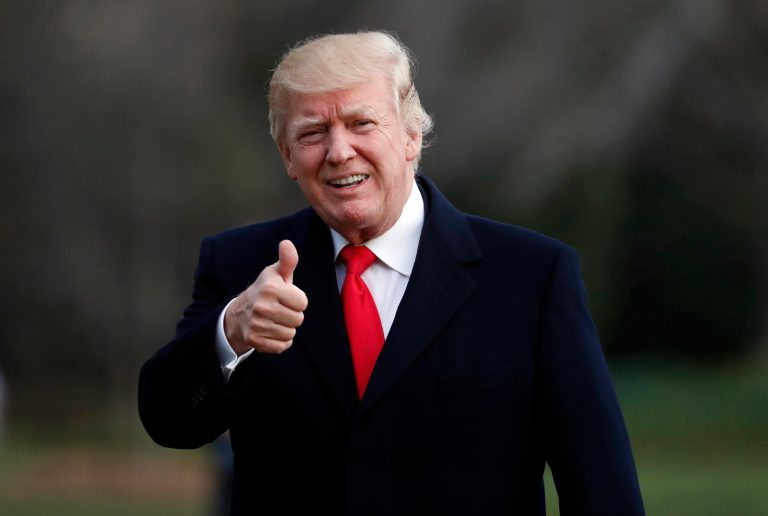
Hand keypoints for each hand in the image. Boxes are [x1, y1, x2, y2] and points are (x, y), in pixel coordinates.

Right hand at [224, 240, 307, 354]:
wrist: (239, 313)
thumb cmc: (264, 290)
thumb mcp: (275, 274)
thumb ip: (287, 260)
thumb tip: (287, 243)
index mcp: (270, 288)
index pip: (303, 303)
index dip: (297, 301)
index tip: (286, 298)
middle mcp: (262, 306)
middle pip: (298, 319)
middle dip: (293, 315)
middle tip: (280, 310)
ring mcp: (257, 324)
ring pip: (290, 334)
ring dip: (286, 328)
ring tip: (275, 320)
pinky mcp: (254, 340)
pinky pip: (282, 346)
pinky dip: (280, 342)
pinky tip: (271, 331)